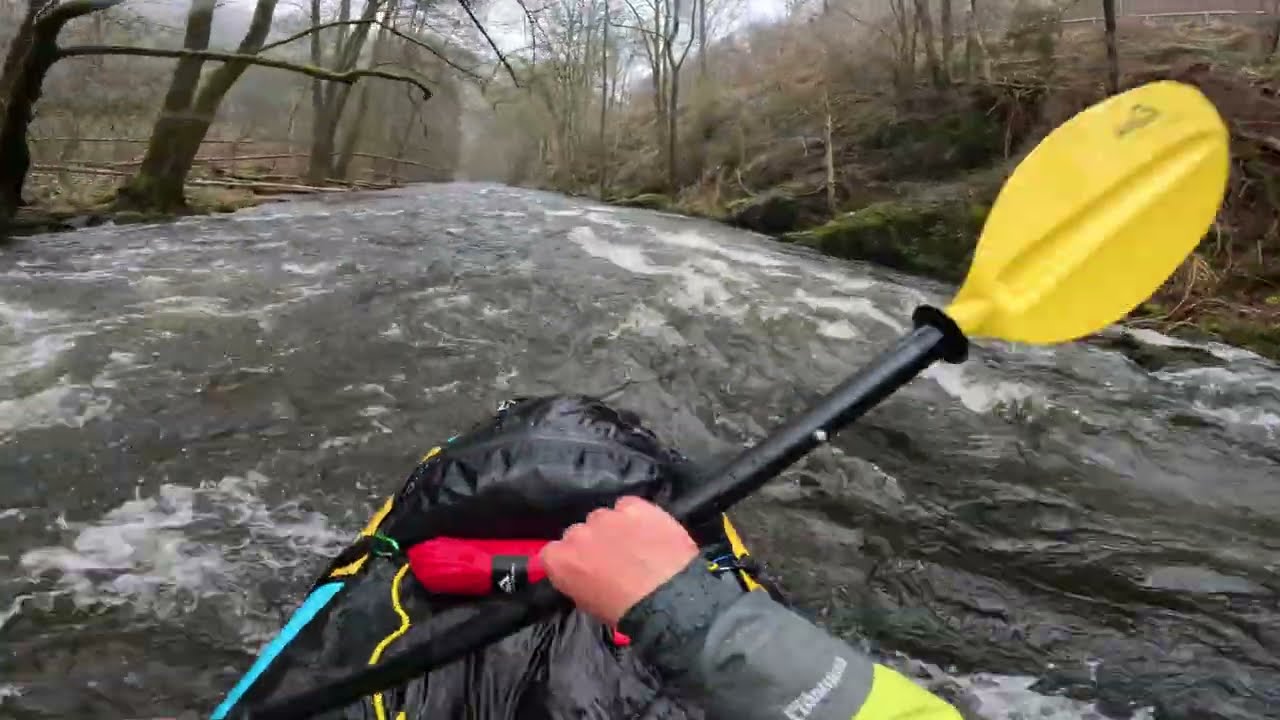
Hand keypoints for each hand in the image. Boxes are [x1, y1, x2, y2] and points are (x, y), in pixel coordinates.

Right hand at [541, 496, 698, 626]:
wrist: (666, 597)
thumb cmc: (624, 611)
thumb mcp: (588, 604)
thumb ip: (577, 581)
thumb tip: (585, 574)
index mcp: (559, 560)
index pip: (552, 553)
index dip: (570, 560)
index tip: (584, 569)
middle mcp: (577, 533)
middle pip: (579, 532)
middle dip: (593, 544)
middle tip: (614, 560)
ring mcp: (606, 516)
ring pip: (604, 517)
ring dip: (615, 528)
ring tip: (636, 546)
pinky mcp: (634, 506)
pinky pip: (629, 506)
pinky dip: (636, 516)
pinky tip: (649, 531)